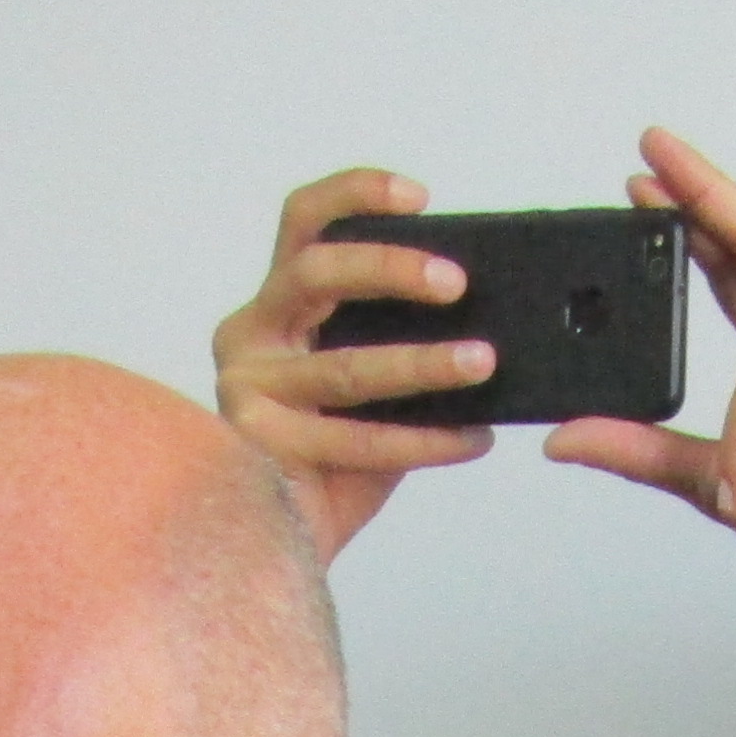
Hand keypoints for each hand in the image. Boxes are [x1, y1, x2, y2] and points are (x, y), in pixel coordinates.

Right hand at [212, 165, 501, 554]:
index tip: (420, 198)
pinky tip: (474, 439)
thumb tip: (489, 317)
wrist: (288, 541)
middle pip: (315, 273)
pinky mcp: (258, 445)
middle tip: (456, 284)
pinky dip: (425, 439)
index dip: (355, 195)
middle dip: (391, 269)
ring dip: (424, 364)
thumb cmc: (333, 457)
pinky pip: (357, 439)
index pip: (303, 222)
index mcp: (276, 305)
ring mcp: (245, 389)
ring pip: (345, 367)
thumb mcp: (371, 382)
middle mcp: (248, 335)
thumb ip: (399, 340)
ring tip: (482, 362)